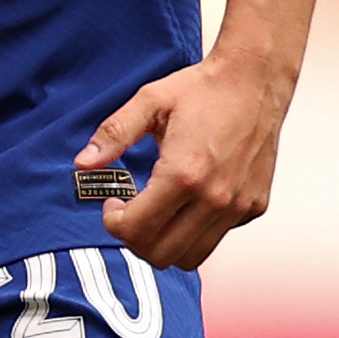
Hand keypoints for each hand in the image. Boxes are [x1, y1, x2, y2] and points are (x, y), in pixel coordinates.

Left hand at [74, 53, 290, 269]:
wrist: (255, 80)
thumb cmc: (203, 89)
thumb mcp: (149, 101)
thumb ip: (113, 134)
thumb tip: (83, 163)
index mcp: (184, 174)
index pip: (138, 231)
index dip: (114, 224)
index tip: (112, 205)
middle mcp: (215, 198)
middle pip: (162, 255)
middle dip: (135, 240)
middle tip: (129, 213)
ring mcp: (238, 206)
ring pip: (192, 257)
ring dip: (166, 243)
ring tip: (156, 212)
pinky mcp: (254, 207)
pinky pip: (217, 237)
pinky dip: (195, 232)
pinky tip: (187, 201)